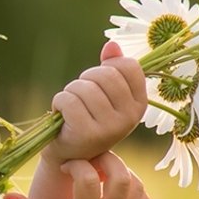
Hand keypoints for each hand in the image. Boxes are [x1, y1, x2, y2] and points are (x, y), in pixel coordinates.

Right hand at [5, 153, 149, 198]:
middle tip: (90, 158)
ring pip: (136, 186)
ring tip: (101, 172)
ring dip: (121, 171)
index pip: (89, 179)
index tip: (65, 168)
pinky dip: (134, 187)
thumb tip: (8, 194)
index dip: (77, 164)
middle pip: (122, 176)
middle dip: (106, 158)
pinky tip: (114, 188)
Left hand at [45, 41, 145, 163]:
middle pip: (104, 74)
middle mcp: (130, 117)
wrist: (70, 154)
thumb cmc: (89, 118)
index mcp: (140, 105)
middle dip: (85, 79)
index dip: (107, 67)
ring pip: (84, 87)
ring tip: (70, 108)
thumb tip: (111, 44)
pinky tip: (60, 115)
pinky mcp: (88, 134)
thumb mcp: (105, 93)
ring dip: (69, 92)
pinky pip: (68, 101)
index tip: (98, 83)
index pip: (128, 65)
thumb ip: (111, 67)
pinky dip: (58, 103)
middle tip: (79, 96)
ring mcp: (111, 127)